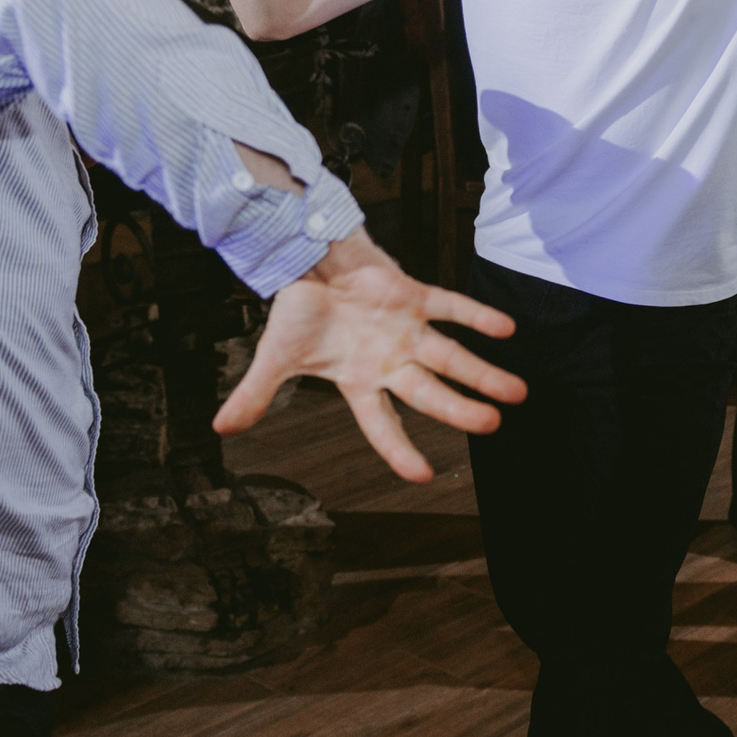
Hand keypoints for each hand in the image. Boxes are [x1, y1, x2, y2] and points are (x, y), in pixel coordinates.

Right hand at [214, 229, 524, 482]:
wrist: (306, 260)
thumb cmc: (298, 312)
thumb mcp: (273, 358)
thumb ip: (255, 395)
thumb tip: (220, 430)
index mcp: (360, 381)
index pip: (382, 424)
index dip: (400, 450)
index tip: (424, 476)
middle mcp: (391, 361)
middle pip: (431, 393)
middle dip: (461, 411)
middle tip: (491, 426)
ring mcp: (407, 330)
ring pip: (452, 356)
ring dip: (484, 373)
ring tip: (517, 392)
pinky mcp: (415, 296)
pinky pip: (452, 308)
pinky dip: (479, 317)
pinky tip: (507, 331)